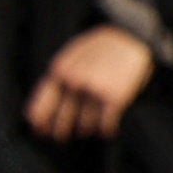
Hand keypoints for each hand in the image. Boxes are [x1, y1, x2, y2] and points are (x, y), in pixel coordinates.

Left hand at [21, 21, 159, 143]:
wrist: (132, 36)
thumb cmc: (102, 45)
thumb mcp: (73, 53)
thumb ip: (60, 75)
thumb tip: (46, 98)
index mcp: (60, 69)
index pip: (41, 104)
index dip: (39, 122)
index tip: (39, 131)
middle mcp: (74, 82)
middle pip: (61, 121)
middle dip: (61, 131)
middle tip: (61, 136)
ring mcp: (93, 91)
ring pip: (84, 126)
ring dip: (87, 128)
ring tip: (91, 124)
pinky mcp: (114, 98)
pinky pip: (105, 126)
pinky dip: (106, 130)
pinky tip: (108, 129)